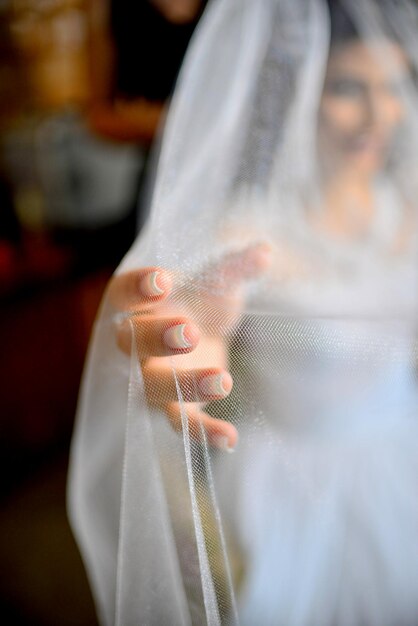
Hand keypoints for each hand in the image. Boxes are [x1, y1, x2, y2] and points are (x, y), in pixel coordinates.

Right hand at [108, 243, 269, 449]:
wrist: (203, 333)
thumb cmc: (200, 301)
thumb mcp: (216, 283)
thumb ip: (234, 268)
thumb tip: (265, 252)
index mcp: (139, 304)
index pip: (123, 294)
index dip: (137, 288)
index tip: (164, 279)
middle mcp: (136, 343)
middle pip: (130, 343)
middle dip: (156, 337)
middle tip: (189, 331)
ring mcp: (153, 378)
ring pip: (154, 388)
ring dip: (183, 386)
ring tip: (223, 381)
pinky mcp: (176, 406)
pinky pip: (182, 423)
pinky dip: (204, 432)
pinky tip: (231, 437)